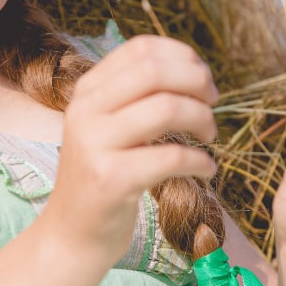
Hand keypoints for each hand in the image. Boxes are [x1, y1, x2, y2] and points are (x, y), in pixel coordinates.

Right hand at [43, 35, 218, 261]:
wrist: (72, 236)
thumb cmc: (105, 178)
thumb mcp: (109, 128)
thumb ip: (137, 97)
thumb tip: (195, 71)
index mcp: (87, 91)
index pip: (141, 48)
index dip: (182, 56)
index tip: (202, 79)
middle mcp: (85, 111)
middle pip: (154, 71)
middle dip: (197, 82)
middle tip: (212, 104)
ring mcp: (95, 145)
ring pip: (166, 108)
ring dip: (203, 119)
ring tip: (210, 137)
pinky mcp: (111, 180)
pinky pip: (172, 157)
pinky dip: (201, 161)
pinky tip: (206, 170)